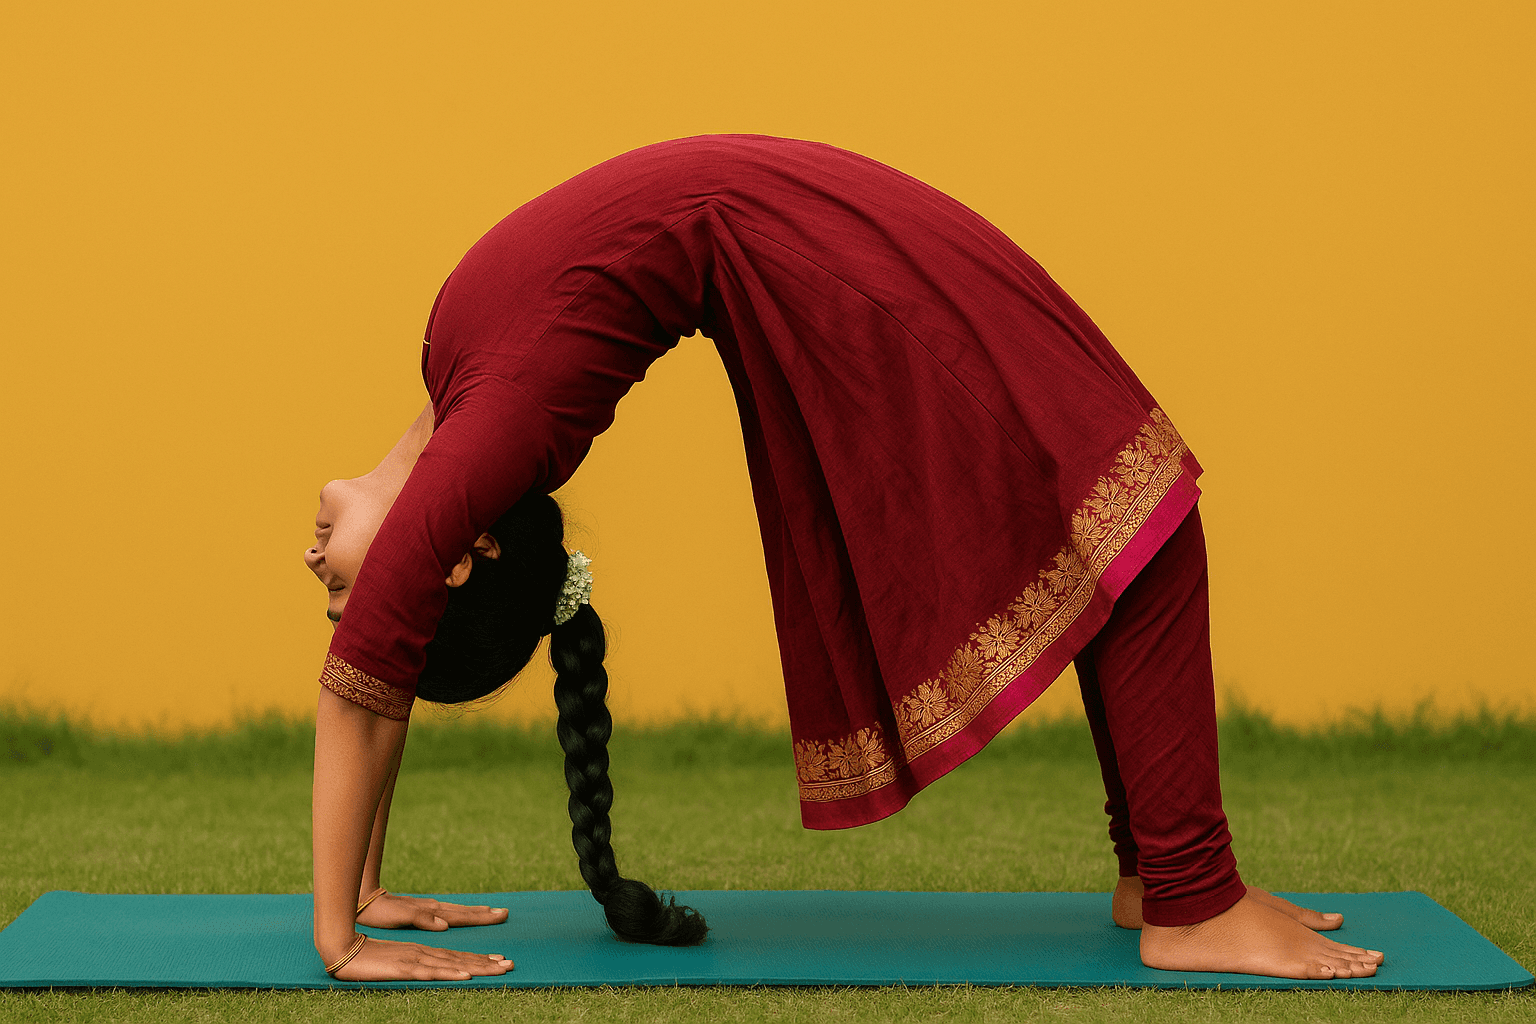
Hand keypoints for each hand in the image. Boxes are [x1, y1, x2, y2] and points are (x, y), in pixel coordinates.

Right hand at [329, 935, 512, 981]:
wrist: (343, 948)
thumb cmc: (371, 956)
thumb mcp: (399, 960)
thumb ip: (419, 962)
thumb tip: (438, 968)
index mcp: (425, 951)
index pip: (458, 956)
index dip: (481, 960)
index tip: (501, 962)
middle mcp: (425, 953)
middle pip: (462, 959)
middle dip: (488, 963)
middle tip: (511, 965)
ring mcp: (416, 959)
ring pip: (453, 964)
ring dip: (477, 967)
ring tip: (499, 969)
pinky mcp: (404, 967)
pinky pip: (430, 971)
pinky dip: (449, 973)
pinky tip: (464, 975)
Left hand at [356, 890, 509, 930]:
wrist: (366, 899)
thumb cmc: (381, 911)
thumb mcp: (400, 916)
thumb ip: (422, 919)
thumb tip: (445, 925)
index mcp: (432, 912)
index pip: (462, 916)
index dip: (481, 917)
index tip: (500, 915)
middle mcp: (434, 909)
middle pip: (464, 912)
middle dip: (484, 914)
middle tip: (505, 913)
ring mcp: (429, 908)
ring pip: (458, 911)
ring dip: (475, 913)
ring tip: (491, 912)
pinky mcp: (422, 910)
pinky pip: (448, 912)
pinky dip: (460, 914)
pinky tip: (462, 915)